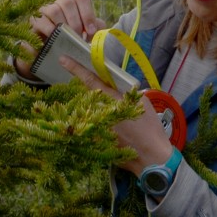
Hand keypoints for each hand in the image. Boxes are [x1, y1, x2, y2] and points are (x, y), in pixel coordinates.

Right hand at [13, 0, 106, 78]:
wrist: (55, 48)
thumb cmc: (75, 36)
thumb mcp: (88, 31)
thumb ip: (96, 28)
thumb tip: (99, 32)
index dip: (87, 14)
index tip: (91, 31)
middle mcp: (59, 0)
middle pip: (67, 1)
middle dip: (76, 21)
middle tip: (80, 37)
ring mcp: (46, 9)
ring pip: (54, 10)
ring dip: (64, 26)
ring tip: (69, 39)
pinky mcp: (36, 21)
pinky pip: (42, 22)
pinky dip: (52, 31)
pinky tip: (58, 40)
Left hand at [55, 55, 175, 176]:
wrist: (153, 158)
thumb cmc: (151, 128)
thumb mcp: (142, 102)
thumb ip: (126, 90)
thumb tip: (115, 84)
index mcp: (112, 100)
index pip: (90, 80)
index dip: (76, 69)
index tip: (63, 59)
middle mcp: (100, 113)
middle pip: (90, 97)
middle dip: (98, 99)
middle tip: (117, 109)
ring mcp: (96, 128)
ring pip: (92, 113)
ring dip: (102, 115)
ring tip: (124, 127)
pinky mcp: (96, 142)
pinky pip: (95, 128)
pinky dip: (104, 129)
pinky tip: (121, 137)